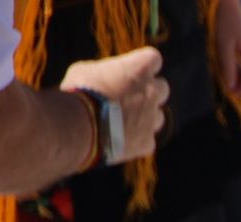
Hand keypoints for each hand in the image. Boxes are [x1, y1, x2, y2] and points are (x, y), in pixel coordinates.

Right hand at [60, 47, 168, 162]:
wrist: (78, 126)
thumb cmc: (80, 91)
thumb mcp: (87, 69)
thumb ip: (106, 71)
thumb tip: (108, 77)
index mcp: (140, 68)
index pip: (153, 59)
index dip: (142, 65)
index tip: (132, 69)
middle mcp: (153, 92)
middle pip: (162, 88)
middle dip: (149, 91)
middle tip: (128, 96)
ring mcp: (152, 118)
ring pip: (157, 116)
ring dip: (145, 116)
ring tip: (121, 120)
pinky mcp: (147, 142)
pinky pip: (147, 139)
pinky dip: (136, 139)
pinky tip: (118, 140)